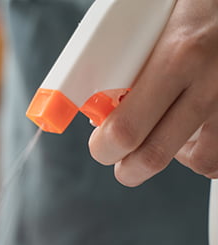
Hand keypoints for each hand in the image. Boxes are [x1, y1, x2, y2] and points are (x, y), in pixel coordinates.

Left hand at [88, 0, 217, 185]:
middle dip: (128, 168)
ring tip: (162, 137)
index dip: (104, 147)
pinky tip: (195, 132)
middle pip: (154, 156)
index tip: (98, 143)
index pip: (126, 128)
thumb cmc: (205, 5)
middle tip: (120, 160)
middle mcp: (210, 83)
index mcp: (178, 54)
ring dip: (173, 157)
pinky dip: (206, 151)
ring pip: (199, 161)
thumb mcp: (160, 18)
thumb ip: (131, 57)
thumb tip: (100, 97)